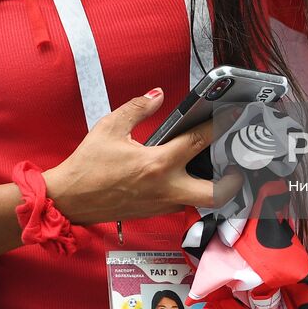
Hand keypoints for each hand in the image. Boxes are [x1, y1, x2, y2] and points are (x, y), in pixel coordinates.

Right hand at [44, 89, 218, 224]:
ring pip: (199, 201)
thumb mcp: (110, 127)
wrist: (70, 199)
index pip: (199, 142)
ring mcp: (161, 204)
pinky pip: (180, 203)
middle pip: (215, 193)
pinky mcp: (154, 212)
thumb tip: (157, 96)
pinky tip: (186, 174)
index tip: (234, 115)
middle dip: (232, 180)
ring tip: (216, 166)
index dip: (220, 126)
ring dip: (210, 186)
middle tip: (237, 163)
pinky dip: (189, 190)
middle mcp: (166, 188)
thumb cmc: (88, 164)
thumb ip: (137, 108)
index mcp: (157, 164)